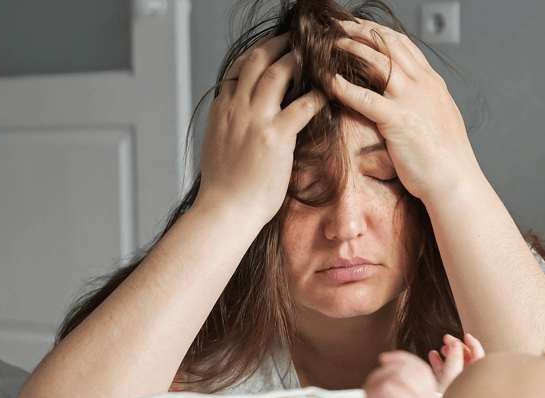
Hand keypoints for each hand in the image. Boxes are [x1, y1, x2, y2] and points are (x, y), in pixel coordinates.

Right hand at [197, 33, 325, 222]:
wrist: (225, 210)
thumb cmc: (223, 188)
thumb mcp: (216, 146)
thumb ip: (228, 125)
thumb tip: (237, 120)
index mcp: (221, 110)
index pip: (237, 69)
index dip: (257, 54)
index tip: (271, 48)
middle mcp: (236, 109)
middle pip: (257, 60)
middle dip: (278, 44)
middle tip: (295, 39)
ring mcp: (255, 120)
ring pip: (277, 73)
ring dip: (298, 60)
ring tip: (314, 56)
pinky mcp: (276, 137)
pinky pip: (302, 106)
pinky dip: (317, 95)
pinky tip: (328, 93)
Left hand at [331, 19, 482, 201]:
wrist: (455, 180)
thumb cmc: (446, 158)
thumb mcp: (439, 119)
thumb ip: (423, 103)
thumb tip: (407, 102)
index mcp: (432, 83)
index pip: (404, 45)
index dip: (379, 33)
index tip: (360, 27)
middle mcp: (423, 84)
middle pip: (389, 44)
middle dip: (362, 30)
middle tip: (339, 25)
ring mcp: (411, 100)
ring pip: (377, 61)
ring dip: (351, 48)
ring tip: (330, 44)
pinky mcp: (398, 120)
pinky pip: (364, 97)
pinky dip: (344, 87)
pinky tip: (328, 82)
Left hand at [363, 350, 443, 397]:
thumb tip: (386, 378)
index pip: (421, 369)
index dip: (401, 359)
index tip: (383, 359)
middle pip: (409, 368)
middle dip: (384, 371)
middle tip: (369, 390)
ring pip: (397, 376)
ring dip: (375, 385)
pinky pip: (388, 389)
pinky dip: (373, 396)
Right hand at [428, 333, 483, 393]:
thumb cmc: (449, 396)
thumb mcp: (453, 372)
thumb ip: (455, 355)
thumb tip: (455, 342)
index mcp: (475, 375)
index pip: (478, 355)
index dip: (472, 343)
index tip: (465, 335)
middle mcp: (467, 378)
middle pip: (465, 358)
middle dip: (456, 346)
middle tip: (447, 339)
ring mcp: (455, 382)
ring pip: (453, 364)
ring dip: (447, 353)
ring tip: (441, 348)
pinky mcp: (444, 386)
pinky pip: (443, 370)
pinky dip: (438, 361)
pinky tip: (433, 355)